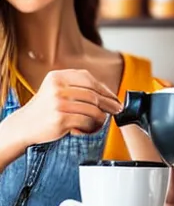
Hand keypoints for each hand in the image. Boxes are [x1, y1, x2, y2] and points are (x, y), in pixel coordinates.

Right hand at [0, 69, 122, 155]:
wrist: (24, 125)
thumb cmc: (46, 109)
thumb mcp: (56, 90)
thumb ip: (77, 87)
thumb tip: (109, 94)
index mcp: (57, 77)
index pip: (88, 79)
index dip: (105, 89)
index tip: (115, 98)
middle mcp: (57, 88)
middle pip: (93, 95)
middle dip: (109, 104)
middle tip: (117, 110)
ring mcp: (58, 103)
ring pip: (93, 110)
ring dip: (102, 118)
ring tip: (102, 121)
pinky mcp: (60, 119)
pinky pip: (87, 122)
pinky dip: (92, 127)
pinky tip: (90, 128)